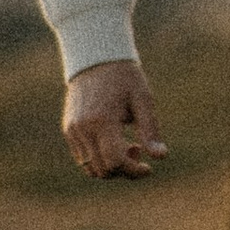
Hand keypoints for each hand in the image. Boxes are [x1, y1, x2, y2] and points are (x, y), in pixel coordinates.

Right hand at [64, 60, 166, 179]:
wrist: (96, 59)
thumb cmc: (124, 78)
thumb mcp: (143, 100)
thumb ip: (150, 130)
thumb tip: (161, 157)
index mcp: (102, 121)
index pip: (115, 162)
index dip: (134, 171)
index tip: (148, 168)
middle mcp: (82, 129)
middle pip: (102, 170)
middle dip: (124, 170)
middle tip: (138, 150)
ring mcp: (72, 131)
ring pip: (90, 168)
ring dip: (111, 167)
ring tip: (127, 146)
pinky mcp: (68, 130)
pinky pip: (83, 158)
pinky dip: (100, 159)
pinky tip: (114, 142)